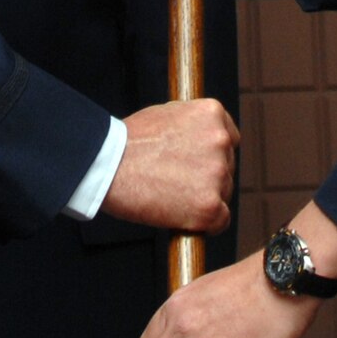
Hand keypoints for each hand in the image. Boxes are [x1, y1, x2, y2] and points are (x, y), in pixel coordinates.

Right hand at [103, 98, 238, 233]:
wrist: (107, 165)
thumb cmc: (129, 141)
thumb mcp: (168, 113)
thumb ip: (193, 125)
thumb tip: (204, 137)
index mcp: (213, 114)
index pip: (229, 140)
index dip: (211, 155)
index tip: (195, 164)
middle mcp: (221, 141)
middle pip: (227, 167)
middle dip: (207, 177)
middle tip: (176, 182)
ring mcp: (217, 174)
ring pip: (223, 193)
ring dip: (203, 198)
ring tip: (171, 196)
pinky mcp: (209, 206)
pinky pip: (220, 221)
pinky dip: (204, 224)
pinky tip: (183, 217)